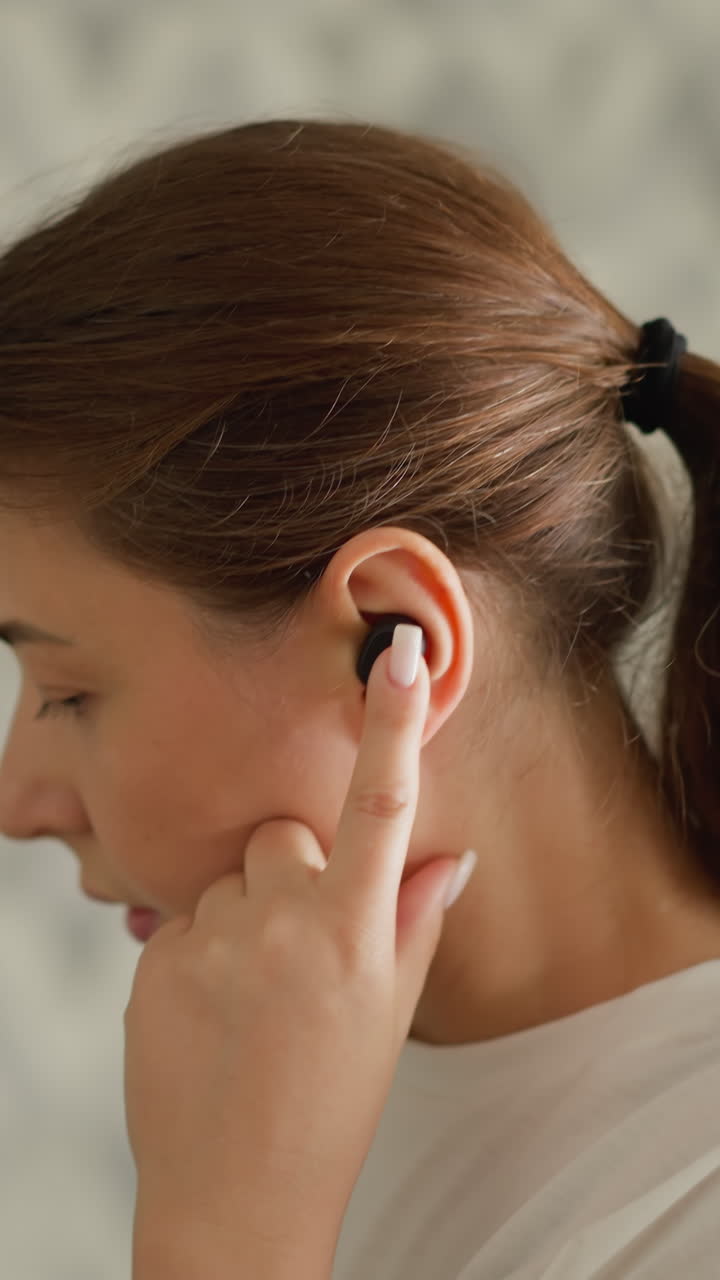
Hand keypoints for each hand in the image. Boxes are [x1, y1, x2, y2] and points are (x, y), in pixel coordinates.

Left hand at [123, 625, 474, 1277]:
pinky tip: (213, 1014)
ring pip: (228, 880)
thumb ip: (417, 919)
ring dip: (242, 917)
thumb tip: (453, 853)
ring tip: (255, 998)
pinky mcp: (153, 960)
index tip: (402, 654)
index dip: (396, 724)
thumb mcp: (392, 1013)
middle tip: (301, 951)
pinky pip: (181, 920)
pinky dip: (199, 952)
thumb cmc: (331, 1106)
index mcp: (354, 933)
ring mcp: (212, 940)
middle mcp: (282, 923)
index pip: (384, 807)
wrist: (234, 1196)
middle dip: (294, 872)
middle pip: (284, 837)